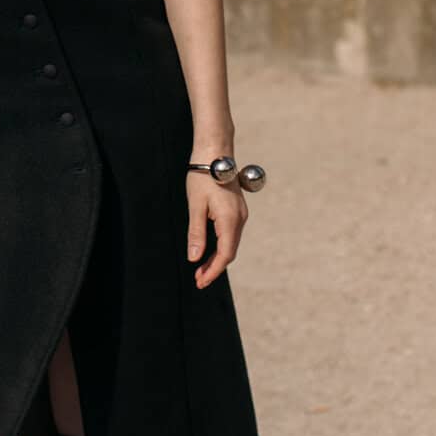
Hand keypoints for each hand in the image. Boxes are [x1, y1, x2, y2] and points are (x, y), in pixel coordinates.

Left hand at [186, 171, 246, 288]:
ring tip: (200, 269)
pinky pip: (230, 235)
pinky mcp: (236, 210)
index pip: (225, 254)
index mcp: (230, 219)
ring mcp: (240, 214)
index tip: (200, 282)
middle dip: (214, 268)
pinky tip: (208, 251)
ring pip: (230, 244)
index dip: (213, 271)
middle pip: (229, 252)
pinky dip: (220, 246)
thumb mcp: (195, 206)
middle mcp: (240, 218)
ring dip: (217, 258)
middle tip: (198, 280)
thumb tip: (194, 258)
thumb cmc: (202, 177)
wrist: (215, 152)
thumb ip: (196, 233)